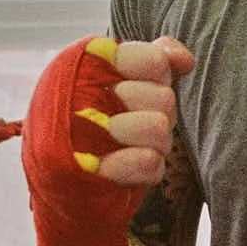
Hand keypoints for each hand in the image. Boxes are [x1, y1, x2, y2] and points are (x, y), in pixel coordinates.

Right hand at [23, 35, 191, 245]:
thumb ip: (153, 60)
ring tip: (131, 146)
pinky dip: (145, 169)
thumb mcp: (123, 84)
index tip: (145, 84)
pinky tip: (127, 168)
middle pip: (164, 97)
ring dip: (155, 144)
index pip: (153, 60)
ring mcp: (78, 131)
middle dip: (160, 115)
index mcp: (87, 62)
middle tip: (135, 123)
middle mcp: (78, 90)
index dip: (160, 75)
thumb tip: (184, 60)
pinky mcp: (83, 171)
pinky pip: (148, 163)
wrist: (61, 186)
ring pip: (159, 128)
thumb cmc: (99, 125)